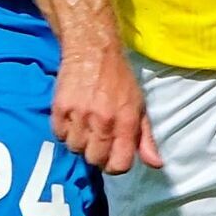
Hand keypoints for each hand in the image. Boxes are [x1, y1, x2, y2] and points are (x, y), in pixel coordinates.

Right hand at [52, 39, 162, 173]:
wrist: (93, 50)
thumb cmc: (119, 79)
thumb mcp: (139, 106)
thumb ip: (146, 137)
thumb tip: (156, 164)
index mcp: (125, 122)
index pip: (119, 164)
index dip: (116, 165)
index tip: (113, 156)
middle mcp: (102, 121)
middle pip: (95, 160)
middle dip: (97, 153)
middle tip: (99, 137)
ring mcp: (79, 115)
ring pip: (75, 148)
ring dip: (80, 141)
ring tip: (86, 124)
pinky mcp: (60, 108)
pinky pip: (59, 134)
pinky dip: (65, 130)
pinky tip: (74, 116)